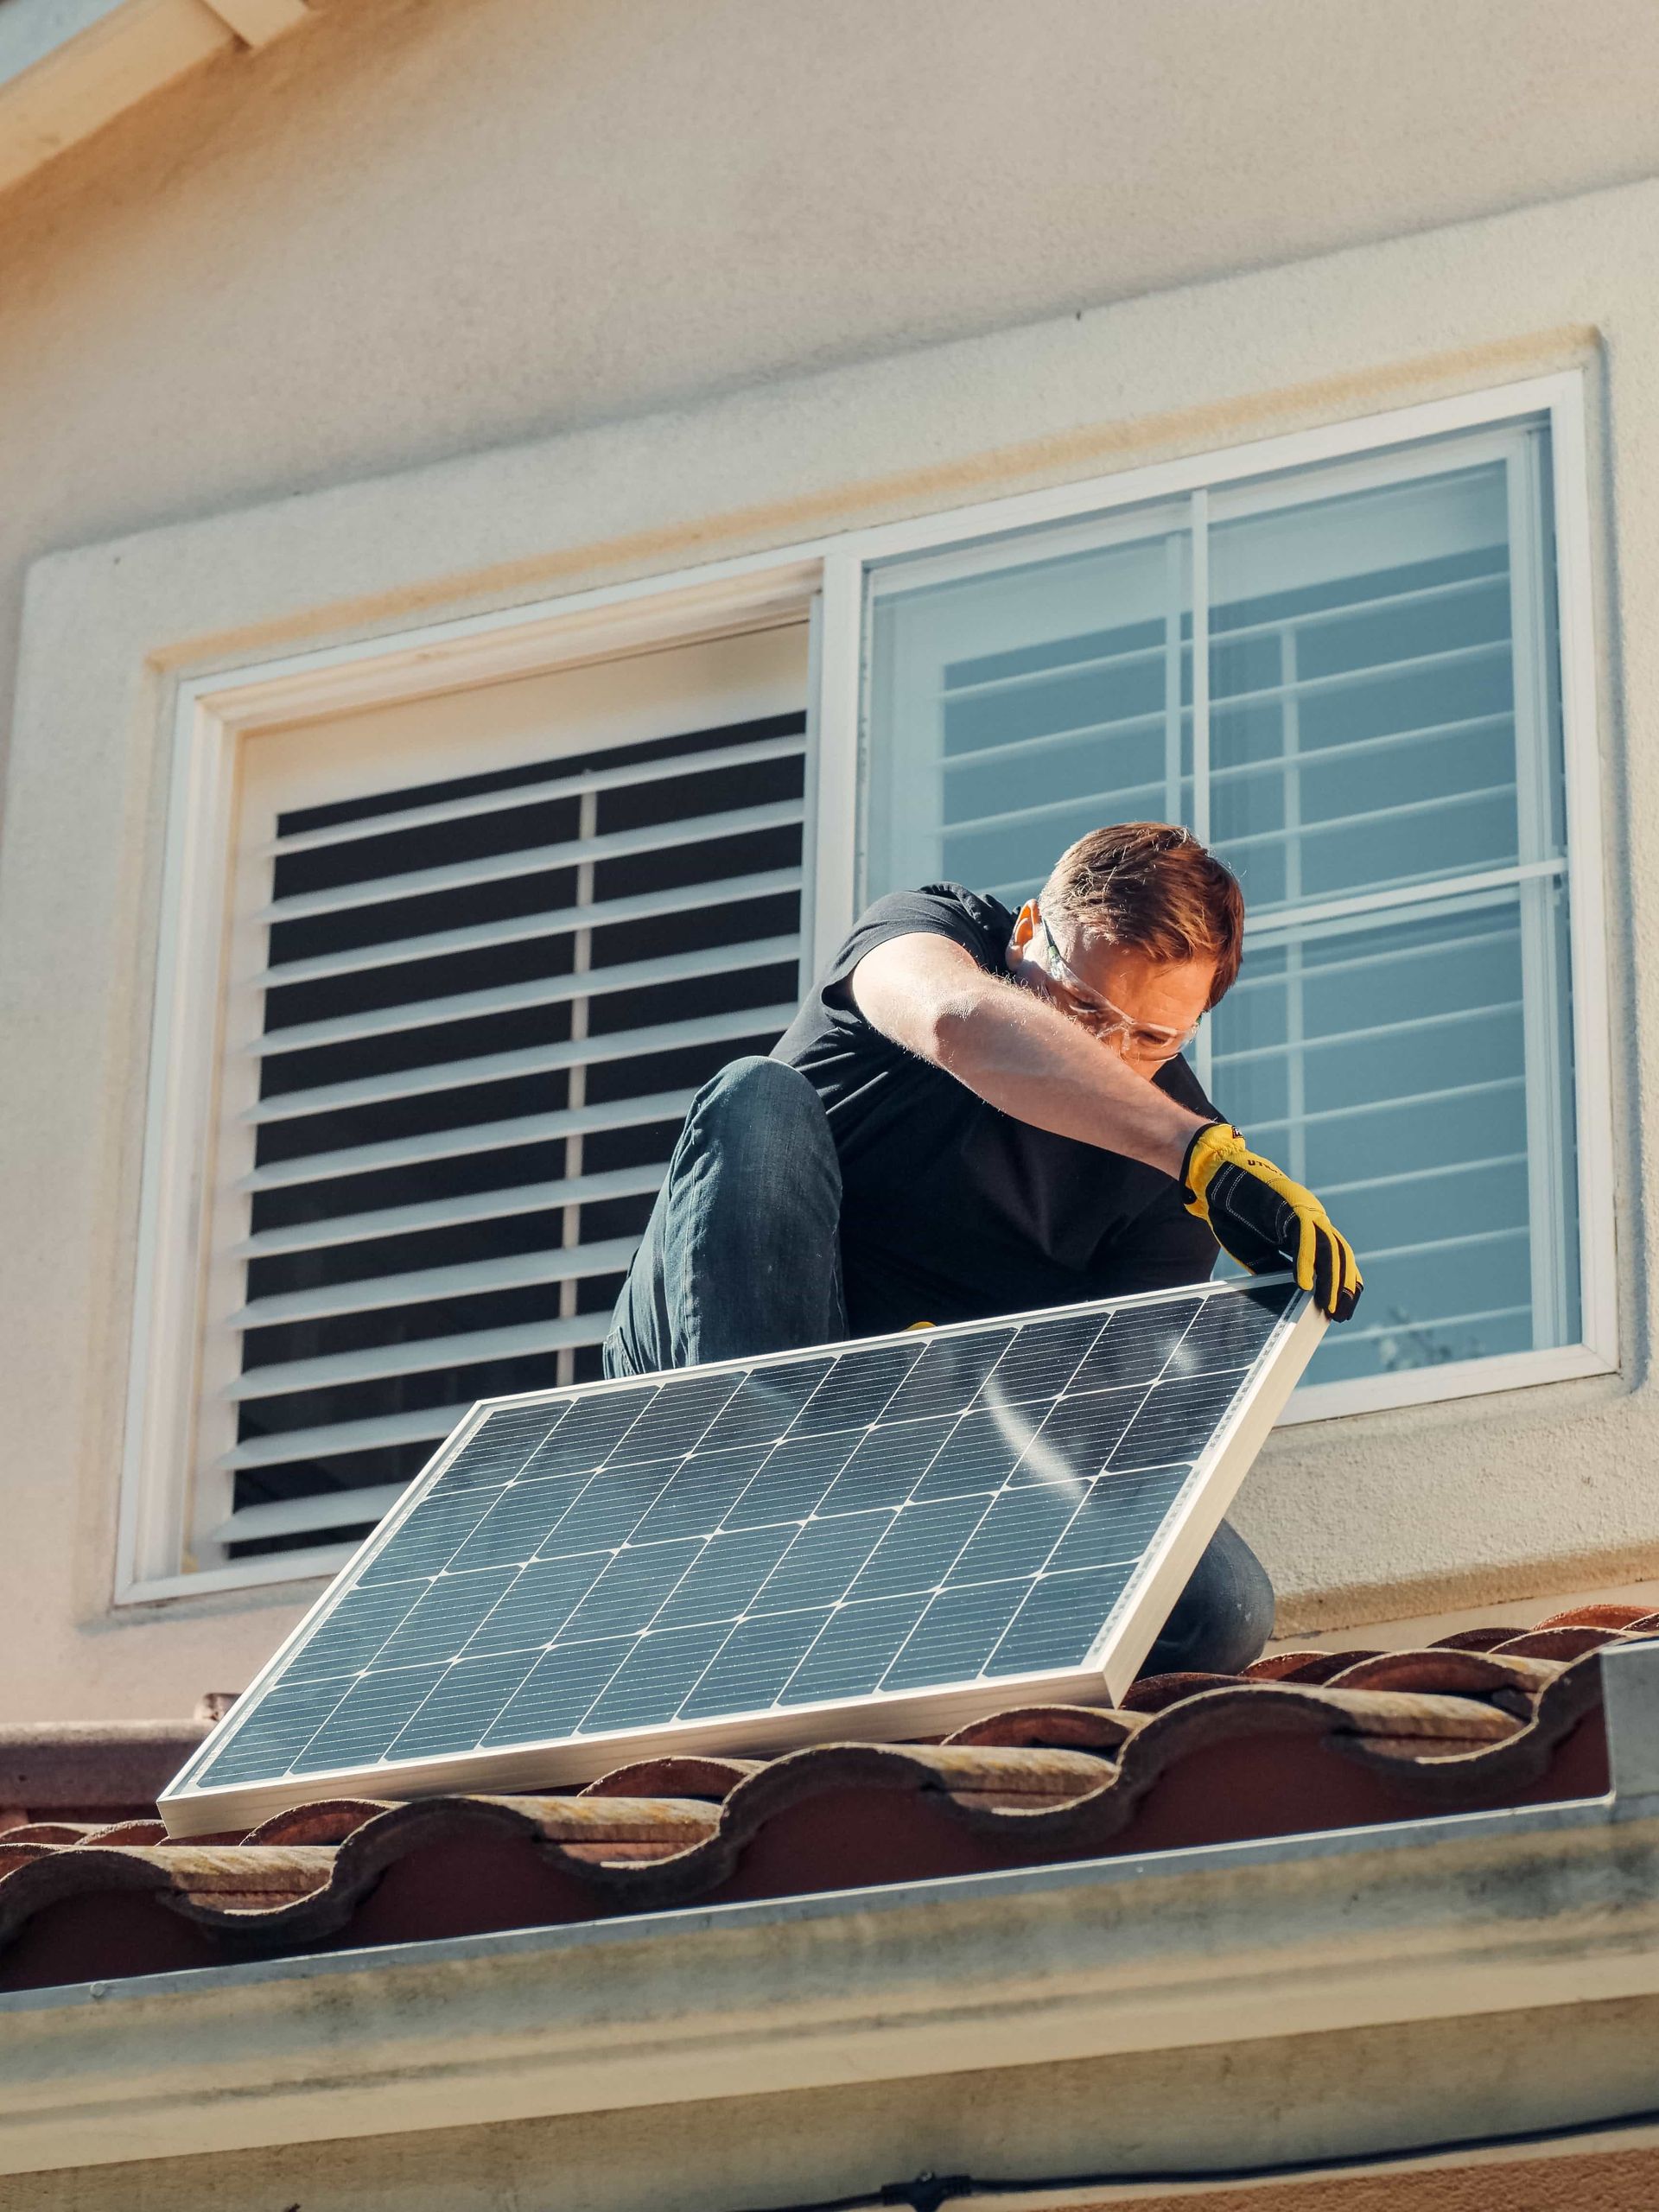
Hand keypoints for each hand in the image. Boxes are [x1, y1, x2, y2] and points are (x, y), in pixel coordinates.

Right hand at [1181, 1123, 1361, 1321]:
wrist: (1218, 1181)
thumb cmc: (1236, 1216)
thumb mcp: (1258, 1251)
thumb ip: (1277, 1268)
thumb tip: (1294, 1294)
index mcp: (1306, 1231)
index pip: (1334, 1260)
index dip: (1340, 1285)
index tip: (1341, 1311)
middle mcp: (1312, 1220)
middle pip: (1339, 1256)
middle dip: (1342, 1287)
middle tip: (1342, 1314)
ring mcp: (1305, 1211)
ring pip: (1329, 1247)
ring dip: (1331, 1278)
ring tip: (1329, 1305)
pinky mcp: (1292, 1206)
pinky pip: (1304, 1236)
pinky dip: (1306, 1261)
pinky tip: (1304, 1284)